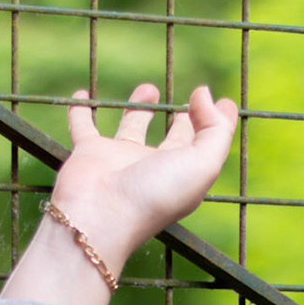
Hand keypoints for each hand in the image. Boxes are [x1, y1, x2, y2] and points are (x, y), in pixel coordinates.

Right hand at [1, 83, 237, 304]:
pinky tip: (80, 94)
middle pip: (171, 140)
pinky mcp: (89, 152)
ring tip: (149, 89)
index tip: (223, 100)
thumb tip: (203, 94)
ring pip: (131, 128)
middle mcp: (152, 168)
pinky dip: (80, 110)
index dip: (214, 123)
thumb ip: (215, 129)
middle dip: (183, 122)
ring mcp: (119, 159)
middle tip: (190, 101)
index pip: (202, 145)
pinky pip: (82, 126)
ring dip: (139, 108)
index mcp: (182, 175)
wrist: (100, 215)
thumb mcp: (203, 164)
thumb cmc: (155, 194)